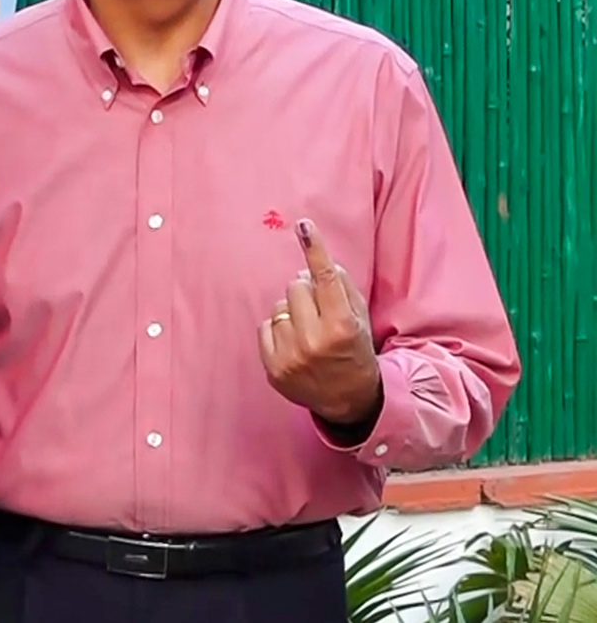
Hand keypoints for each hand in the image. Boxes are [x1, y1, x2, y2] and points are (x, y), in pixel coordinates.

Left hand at [258, 218, 381, 426]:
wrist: (349, 400)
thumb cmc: (355, 351)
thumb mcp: (360, 319)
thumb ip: (342, 287)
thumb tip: (315, 263)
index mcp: (342, 326)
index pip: (325, 278)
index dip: (315, 248)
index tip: (304, 225)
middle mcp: (314, 341)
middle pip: (296, 286)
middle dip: (306, 291)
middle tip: (319, 310)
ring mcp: (290, 356)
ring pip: (279, 305)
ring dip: (292, 311)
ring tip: (308, 331)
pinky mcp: (272, 367)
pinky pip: (265, 325)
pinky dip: (278, 329)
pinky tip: (294, 343)